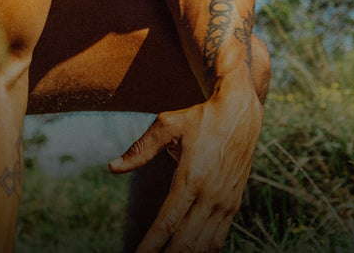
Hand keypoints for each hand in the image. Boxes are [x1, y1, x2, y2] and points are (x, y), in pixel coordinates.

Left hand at [109, 84, 262, 251]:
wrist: (240, 114)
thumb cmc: (200, 118)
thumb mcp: (168, 124)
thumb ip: (141, 149)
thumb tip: (113, 167)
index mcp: (191, 177)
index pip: (167, 222)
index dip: (151, 245)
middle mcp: (210, 194)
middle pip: (186, 241)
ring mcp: (224, 202)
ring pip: (204, 245)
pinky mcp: (233, 204)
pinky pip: (218, 238)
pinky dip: (204, 251)